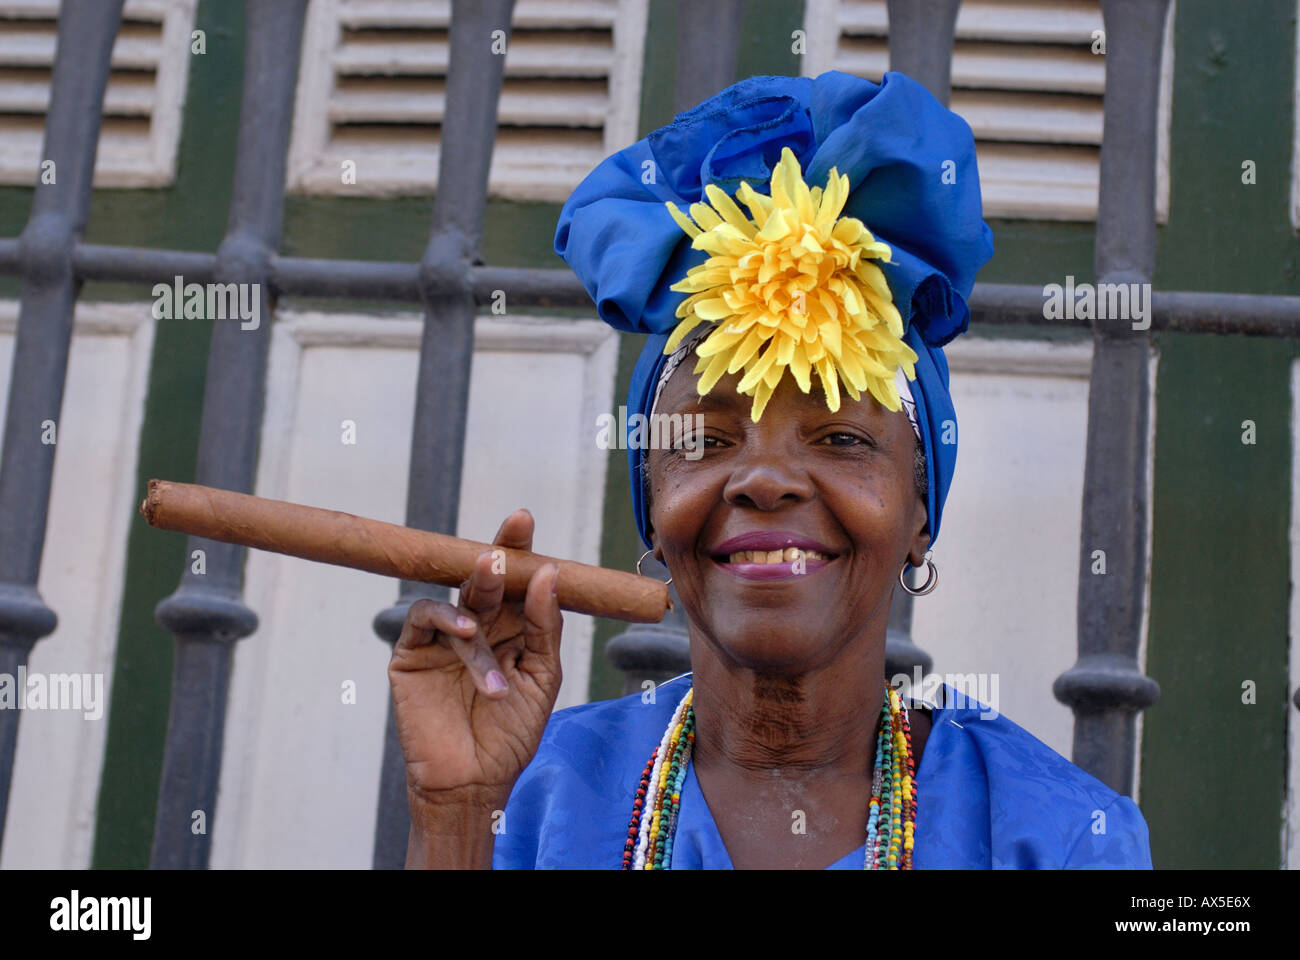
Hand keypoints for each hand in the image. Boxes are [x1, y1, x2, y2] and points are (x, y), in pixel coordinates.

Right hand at [388, 508, 563, 801]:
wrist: (473, 782)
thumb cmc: (511, 734)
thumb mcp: (542, 676)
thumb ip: (545, 626)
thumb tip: (549, 572)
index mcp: (513, 628)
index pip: (516, 581)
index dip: (518, 549)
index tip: (523, 519)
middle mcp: (479, 625)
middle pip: (485, 578)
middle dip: (496, 556)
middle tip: (505, 542)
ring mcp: (444, 638)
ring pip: (459, 596)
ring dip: (477, 598)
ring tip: (485, 625)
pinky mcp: (412, 653)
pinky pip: (423, 618)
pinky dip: (445, 617)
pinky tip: (466, 632)